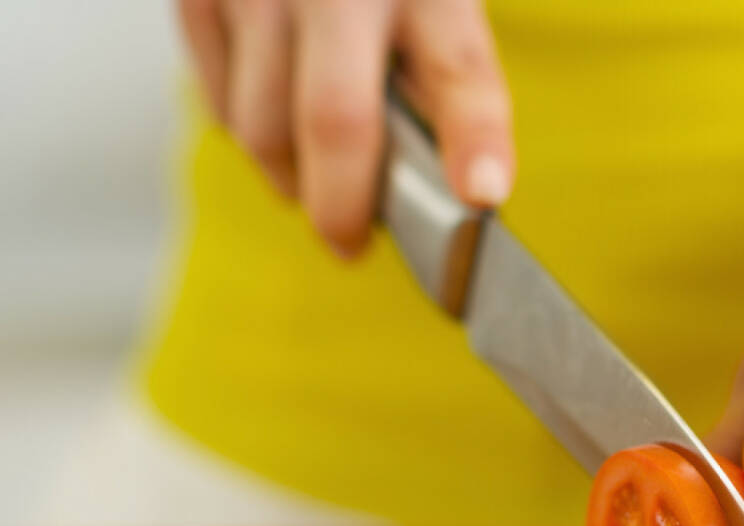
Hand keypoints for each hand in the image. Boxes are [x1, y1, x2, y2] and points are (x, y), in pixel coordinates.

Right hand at [176, 0, 512, 256]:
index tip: (482, 194)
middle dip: (343, 206)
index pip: (457, 66)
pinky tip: (278, 117)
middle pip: (336, 118)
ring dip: (293, 182)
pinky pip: (222, 111)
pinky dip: (253, 137)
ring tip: (318, 178)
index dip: (474, 136)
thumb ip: (434, 84)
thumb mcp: (428, 8)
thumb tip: (438, 194)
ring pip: (264, 132)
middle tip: (351, 245)